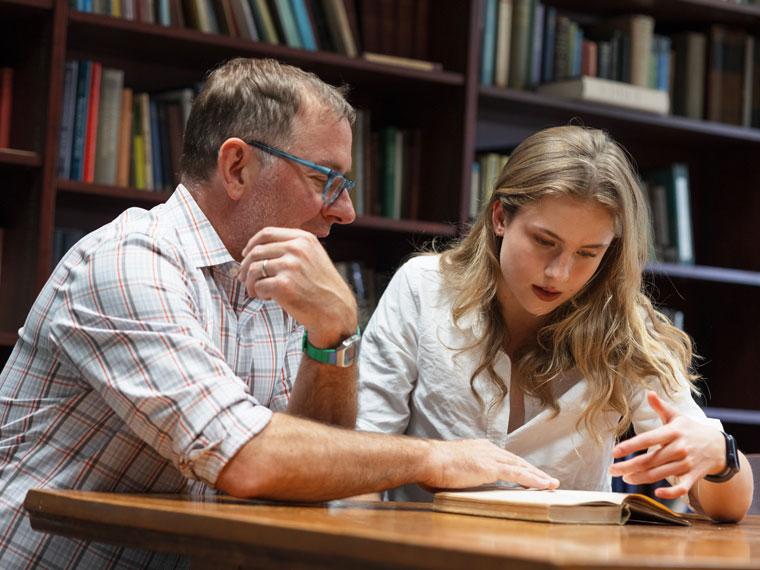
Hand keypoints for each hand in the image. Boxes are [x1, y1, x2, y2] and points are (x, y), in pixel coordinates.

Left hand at [238, 227, 357, 346]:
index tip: (246, 255)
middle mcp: (297, 249)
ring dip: (250, 282)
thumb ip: (291, 248)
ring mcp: (290, 266)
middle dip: (245, 266)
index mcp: (303, 239)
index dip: (251, 244)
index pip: (267, 233)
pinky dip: (258, 294)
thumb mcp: (313, 257)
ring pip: (253, 269)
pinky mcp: (283, 285)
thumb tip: (254, 249)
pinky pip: (258, 286)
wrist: (336, 311)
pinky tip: (268, 298)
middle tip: (243, 278)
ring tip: (256, 291)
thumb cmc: (322, 287)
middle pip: (256, 251)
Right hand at [422, 438, 559, 490]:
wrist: (427, 460)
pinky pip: (518, 474)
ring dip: (538, 476)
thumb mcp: (450, 468)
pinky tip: (544, 485)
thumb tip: (458, 481)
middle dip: (532, 470)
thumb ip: (460, 473)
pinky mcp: (491, 467)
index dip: (517, 466)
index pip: (503, 458)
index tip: (527, 473)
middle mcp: (487, 449)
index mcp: (478, 448)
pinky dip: (533, 480)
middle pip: (516, 461)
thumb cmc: (432, 466)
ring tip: (551, 484)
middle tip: (547, 479)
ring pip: (521, 467)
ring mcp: (490, 457)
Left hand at [609, 391, 725, 499]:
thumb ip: (661, 406)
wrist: (718, 446)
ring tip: (625, 477)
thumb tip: (649, 392)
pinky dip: (671, 493)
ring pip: (659, 474)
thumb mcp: (676, 416)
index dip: (630, 446)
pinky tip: (657, 493)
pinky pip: (681, 488)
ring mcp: (686, 464)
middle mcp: (679, 448)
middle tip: (612, 470)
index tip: (614, 452)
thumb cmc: (690, 430)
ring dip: (640, 478)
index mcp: (673, 432)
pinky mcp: (693, 477)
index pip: (648, 439)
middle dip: (628, 466)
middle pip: (649, 460)